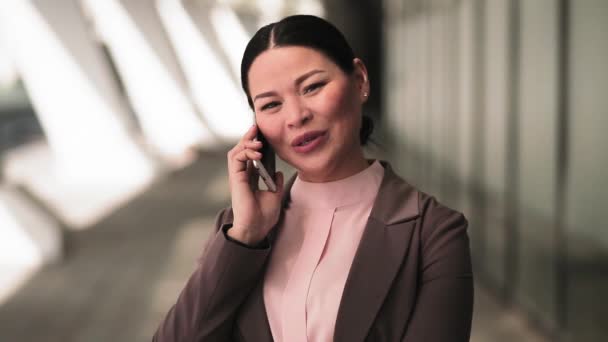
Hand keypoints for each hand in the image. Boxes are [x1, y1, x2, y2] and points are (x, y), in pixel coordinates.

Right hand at [226, 125, 283, 244]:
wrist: (256, 229)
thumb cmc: (263, 216)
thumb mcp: (275, 196)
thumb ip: (275, 183)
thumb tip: (278, 173)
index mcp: (250, 178)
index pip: (249, 156)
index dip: (254, 144)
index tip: (262, 135)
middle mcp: (242, 176)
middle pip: (241, 150)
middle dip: (248, 138)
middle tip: (257, 128)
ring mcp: (237, 177)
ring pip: (236, 152)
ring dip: (246, 143)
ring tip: (258, 140)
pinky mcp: (235, 179)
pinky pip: (236, 159)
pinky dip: (245, 152)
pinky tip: (257, 152)